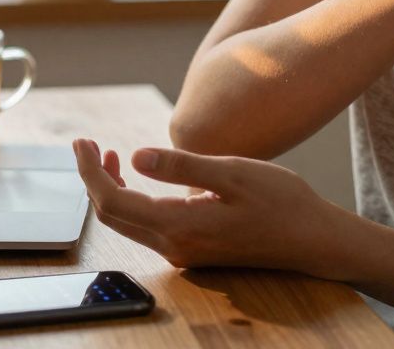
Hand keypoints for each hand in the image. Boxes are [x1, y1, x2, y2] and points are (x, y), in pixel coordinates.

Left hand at [72, 138, 350, 278]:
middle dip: (92, 179)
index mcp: (179, 226)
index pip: (113, 202)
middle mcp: (175, 246)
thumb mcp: (233, 173)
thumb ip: (182, 167)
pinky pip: (146, 226)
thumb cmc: (280, 202)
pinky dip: (132, 201)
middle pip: (112, 216)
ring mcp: (183, 252)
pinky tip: (138, 179)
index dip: (89, 172)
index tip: (80, 142)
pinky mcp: (193, 249)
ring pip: (127, 223)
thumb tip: (135, 157)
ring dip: (110, 190)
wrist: (313, 240)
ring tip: (108, 156)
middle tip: (86, 144)